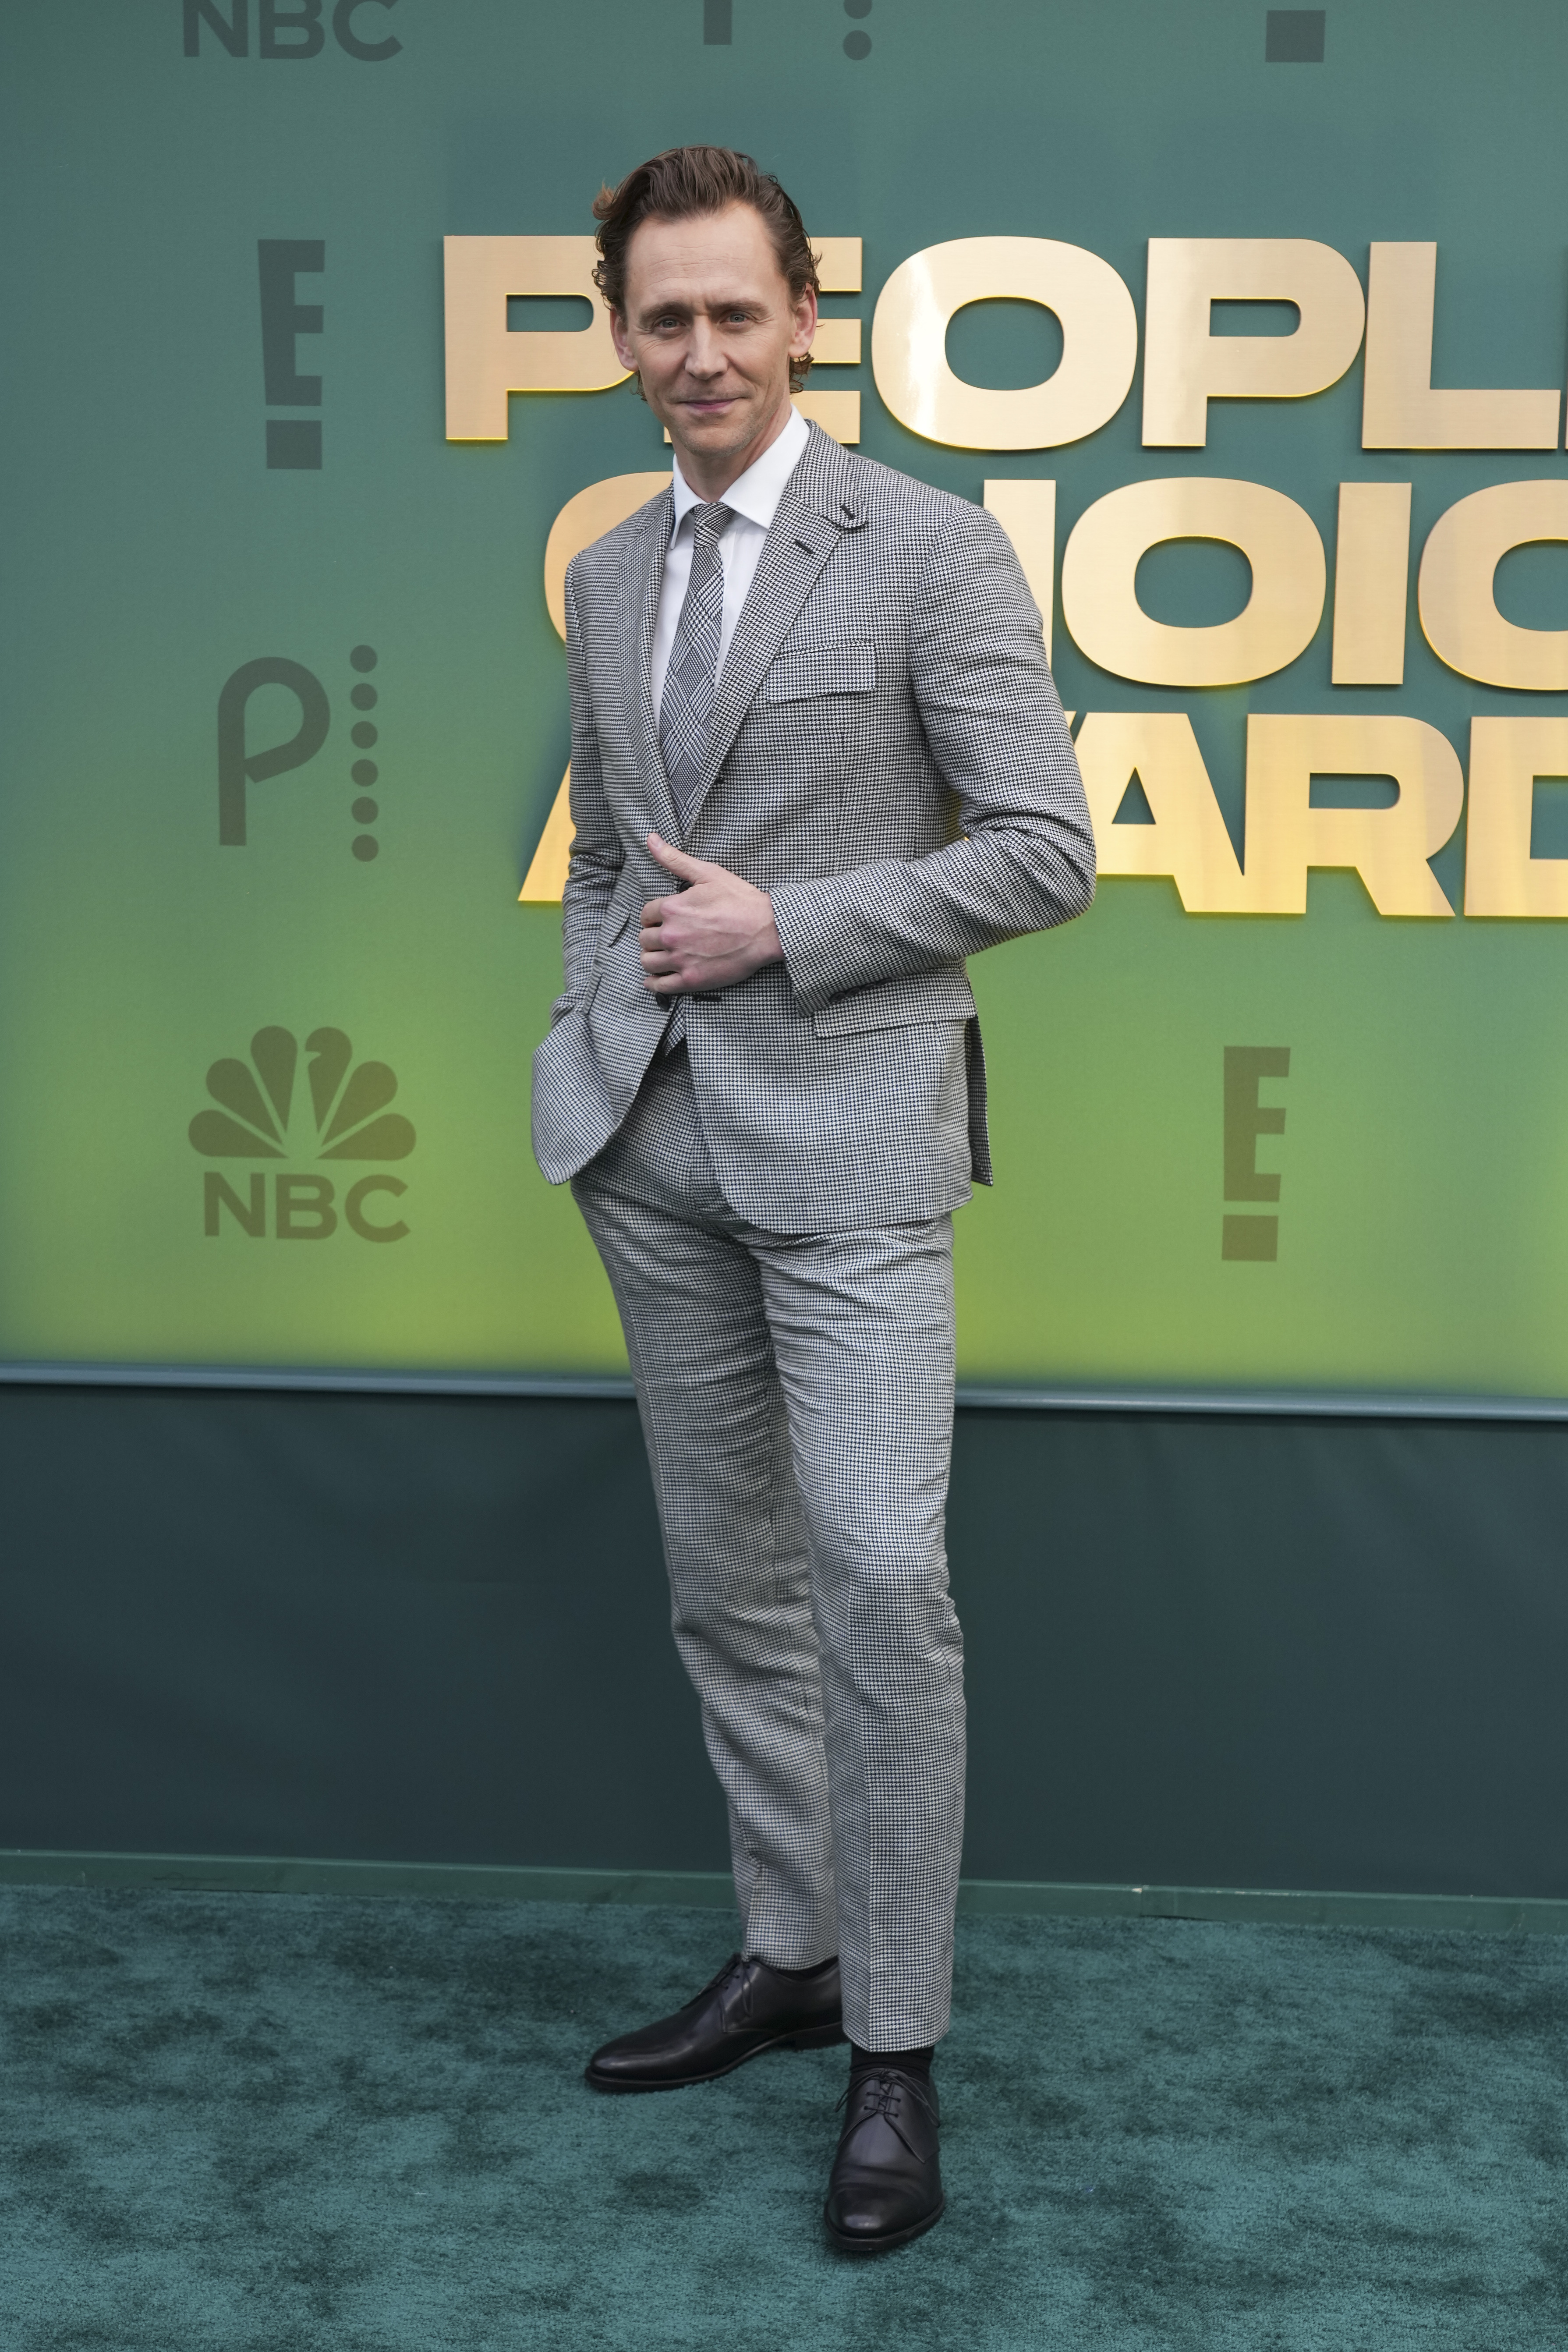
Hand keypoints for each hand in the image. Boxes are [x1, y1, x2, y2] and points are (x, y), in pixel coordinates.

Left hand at [640, 834, 782, 992]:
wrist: (766, 930)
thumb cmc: (740, 900)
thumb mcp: (708, 873)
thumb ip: (675, 859)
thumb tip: (650, 839)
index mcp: (672, 907)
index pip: (645, 914)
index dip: (652, 915)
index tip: (661, 918)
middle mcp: (671, 934)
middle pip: (644, 939)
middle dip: (652, 936)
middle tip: (665, 936)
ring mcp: (680, 958)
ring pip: (648, 961)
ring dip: (652, 958)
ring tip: (662, 955)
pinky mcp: (691, 979)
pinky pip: (659, 985)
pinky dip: (654, 983)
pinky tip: (656, 978)